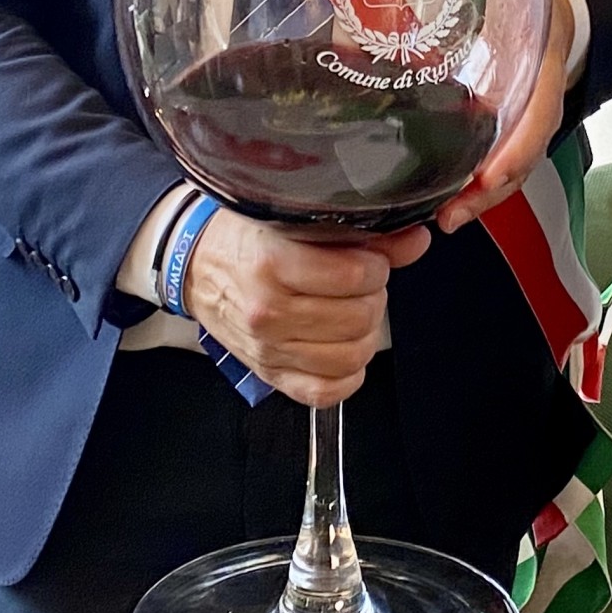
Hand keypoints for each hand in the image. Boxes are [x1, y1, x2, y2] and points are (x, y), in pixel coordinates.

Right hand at [185, 211, 430, 407]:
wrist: (196, 265)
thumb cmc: (246, 238)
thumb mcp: (294, 219)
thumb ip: (361, 232)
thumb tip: (415, 240)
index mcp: (272, 262)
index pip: (356, 276)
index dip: (376, 265)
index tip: (369, 259)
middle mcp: (269, 311)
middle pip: (359, 318)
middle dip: (373, 297)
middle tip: (362, 284)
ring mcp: (269, 349)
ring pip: (351, 357)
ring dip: (365, 333)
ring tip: (352, 311)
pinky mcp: (271, 375)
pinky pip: (326, 392)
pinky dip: (347, 375)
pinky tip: (343, 347)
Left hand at [437, 0, 570, 232]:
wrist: (551, 18)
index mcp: (543, 69)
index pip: (537, 118)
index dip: (515, 150)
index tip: (488, 175)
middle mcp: (533, 104)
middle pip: (516, 159)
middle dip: (487, 192)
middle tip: (449, 216)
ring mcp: (514, 122)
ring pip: (500, 170)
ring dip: (472, 198)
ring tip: (437, 221)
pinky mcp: (493, 130)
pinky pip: (482, 162)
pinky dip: (463, 185)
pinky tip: (430, 203)